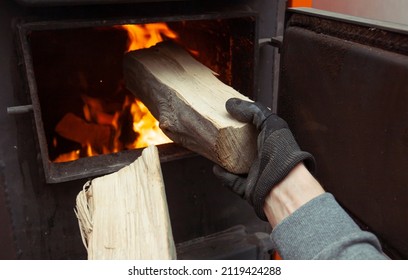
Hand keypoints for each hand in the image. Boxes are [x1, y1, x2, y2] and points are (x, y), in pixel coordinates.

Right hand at [213, 98, 314, 220]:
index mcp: (273, 142)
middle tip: (221, 132)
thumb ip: (253, 111)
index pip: (259, 130)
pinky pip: (232, 182)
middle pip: (247, 148)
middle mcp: (266, 158)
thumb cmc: (281, 153)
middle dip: (235, 141)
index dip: (247, 123)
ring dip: (227, 159)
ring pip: (238, 166)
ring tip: (216, 149)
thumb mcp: (270, 123)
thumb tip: (231, 104)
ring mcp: (257, 175)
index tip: (232, 116)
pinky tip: (216, 168)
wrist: (282, 184)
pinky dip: (223, 176)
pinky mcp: (248, 189)